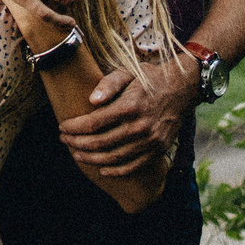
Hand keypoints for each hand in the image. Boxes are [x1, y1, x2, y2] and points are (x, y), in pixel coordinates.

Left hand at [56, 49, 200, 176]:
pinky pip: (133, 167)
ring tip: (77, 154)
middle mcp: (140, 126)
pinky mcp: (157, 150)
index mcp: (129, 106)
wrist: (182, 89)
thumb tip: (91, 101)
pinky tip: (101, 169)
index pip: (94, 123)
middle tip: (64, 140)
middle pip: (100, 143)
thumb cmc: (148, 79)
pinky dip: (115, 171)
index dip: (74, 127)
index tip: (62, 126)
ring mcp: (150, 141)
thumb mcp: (128, 73)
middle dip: (77, 143)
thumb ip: (108, 84)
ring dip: (91, 159)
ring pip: (114, 158)